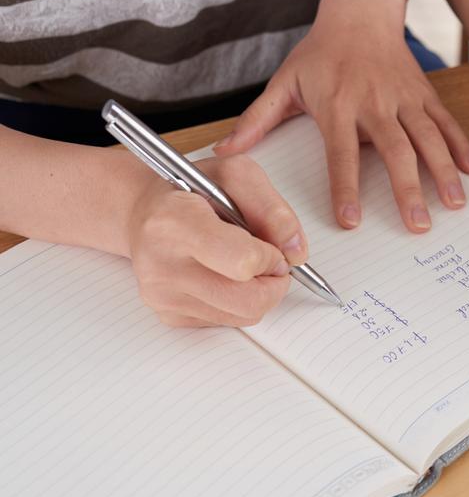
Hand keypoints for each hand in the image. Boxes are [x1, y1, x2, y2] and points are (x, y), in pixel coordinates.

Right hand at [127, 155, 307, 326]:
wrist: (144, 212)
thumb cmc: (191, 190)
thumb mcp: (236, 175)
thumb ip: (272, 209)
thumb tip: (296, 253)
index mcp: (174, 223)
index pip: (244, 262)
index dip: (270, 256)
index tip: (268, 244)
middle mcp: (161, 265)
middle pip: (250, 301)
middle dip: (274, 281)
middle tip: (269, 259)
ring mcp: (162, 296)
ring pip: (245, 316)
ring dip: (260, 291)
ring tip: (244, 263)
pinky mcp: (168, 315)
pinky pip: (229, 321)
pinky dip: (239, 300)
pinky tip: (223, 274)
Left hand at [214, 0, 468, 232]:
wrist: (359, 12)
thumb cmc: (320, 52)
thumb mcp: (284, 82)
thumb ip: (257, 120)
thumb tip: (224, 153)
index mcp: (338, 105)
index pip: (341, 154)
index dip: (346, 187)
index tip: (352, 220)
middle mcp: (375, 103)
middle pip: (395, 152)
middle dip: (408, 190)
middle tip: (417, 226)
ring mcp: (404, 98)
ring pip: (428, 139)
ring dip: (443, 173)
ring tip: (453, 205)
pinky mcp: (424, 93)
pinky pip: (446, 123)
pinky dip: (461, 147)